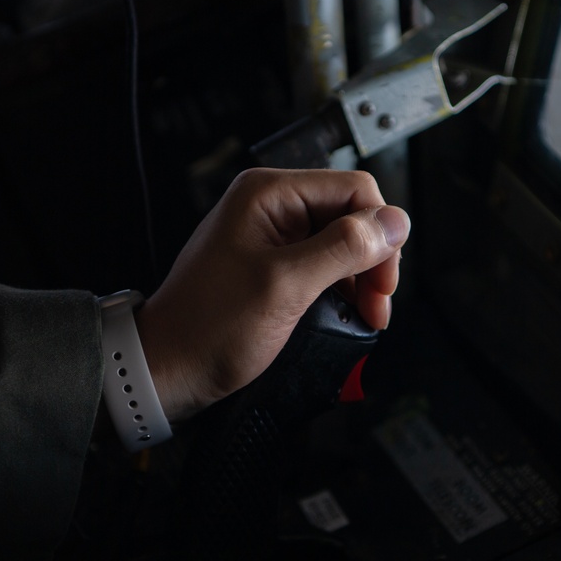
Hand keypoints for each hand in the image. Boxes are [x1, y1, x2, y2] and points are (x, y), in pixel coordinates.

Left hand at [135, 168, 409, 420]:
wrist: (167, 370)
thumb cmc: (207, 328)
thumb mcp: (285, 286)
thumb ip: (343, 249)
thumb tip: (394, 223)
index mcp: (270, 194)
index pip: (355, 190)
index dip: (379, 233)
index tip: (383, 279)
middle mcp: (272, 207)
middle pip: (352, 217)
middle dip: (373, 261)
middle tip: (376, 304)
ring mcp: (273, 237)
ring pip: (343, 245)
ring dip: (361, 280)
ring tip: (363, 315)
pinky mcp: (275, 266)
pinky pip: (324, 266)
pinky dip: (341, 291)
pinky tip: (345, 315)